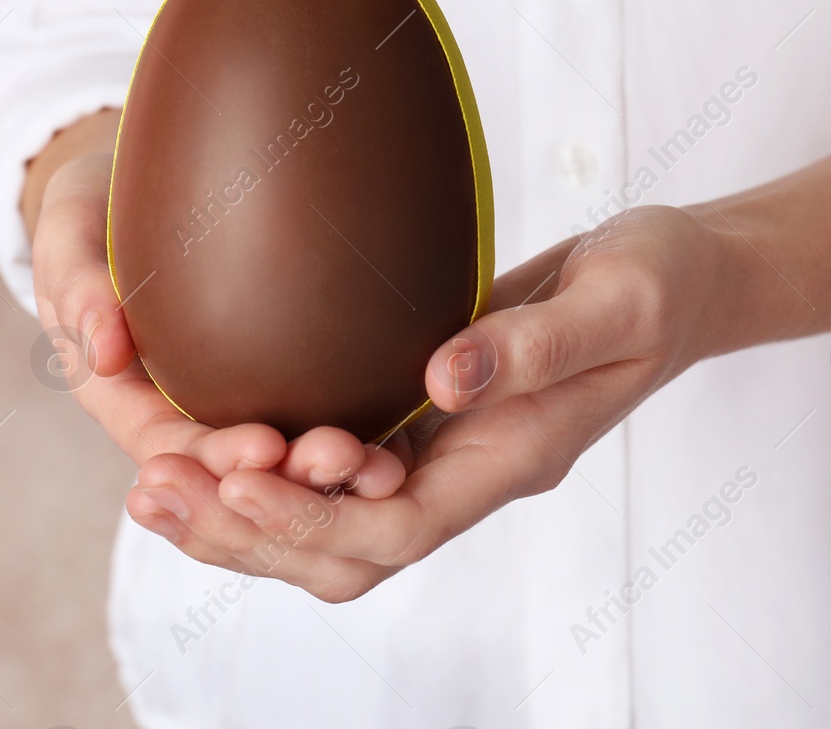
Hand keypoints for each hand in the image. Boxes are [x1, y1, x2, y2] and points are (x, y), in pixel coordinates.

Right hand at [28, 120, 405, 494]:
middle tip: (346, 459)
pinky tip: (402, 439)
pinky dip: (354, 440)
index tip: (261, 448)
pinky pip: (312, 421)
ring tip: (384, 467)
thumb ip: (77, 281)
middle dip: (286, 480)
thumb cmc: (94, 202)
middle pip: (233, 472)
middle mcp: (178, 414)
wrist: (135, 179)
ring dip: (328, 475)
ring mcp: (227, 402)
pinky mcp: (273, 381)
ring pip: (280, 464)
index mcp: (122, 395)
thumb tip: (101, 351)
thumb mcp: (70, 226)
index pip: (167, 448)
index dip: (211, 460)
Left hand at [124, 205, 732, 600]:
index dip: (312, 518)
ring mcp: (441, 450)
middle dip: (246, 536)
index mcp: (511, 458)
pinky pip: (334, 465)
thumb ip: (535, 343)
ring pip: (328, 520)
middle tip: (152, 494)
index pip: (396, 530)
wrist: (678, 278)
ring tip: (152, 480)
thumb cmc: (661, 283)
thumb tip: (440, 379)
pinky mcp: (419, 413)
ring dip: (239, 511)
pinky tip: (205, 432)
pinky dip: (267, 463)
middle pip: (343, 553)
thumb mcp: (618, 299)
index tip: (235, 479)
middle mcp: (465, 472)